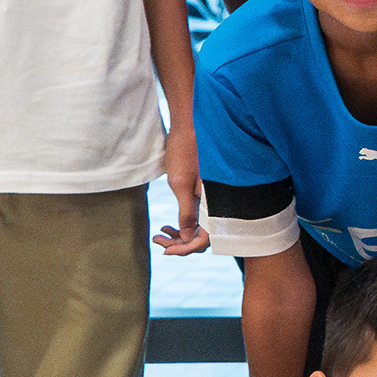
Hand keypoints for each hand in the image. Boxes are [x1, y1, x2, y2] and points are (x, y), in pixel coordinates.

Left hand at [155, 126, 209, 255]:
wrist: (189, 126)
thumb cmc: (184, 153)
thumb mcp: (181, 185)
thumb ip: (187, 212)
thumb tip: (186, 237)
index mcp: (215, 202)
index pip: (206, 239)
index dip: (186, 249)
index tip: (166, 250)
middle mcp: (217, 202)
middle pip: (203, 236)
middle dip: (181, 244)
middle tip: (159, 241)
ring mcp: (211, 198)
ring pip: (199, 227)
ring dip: (181, 235)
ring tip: (161, 234)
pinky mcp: (205, 193)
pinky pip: (198, 217)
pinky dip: (184, 224)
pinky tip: (169, 224)